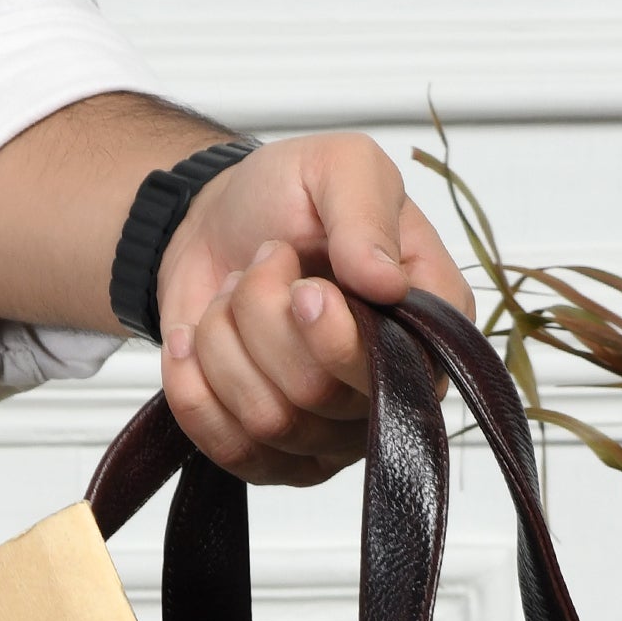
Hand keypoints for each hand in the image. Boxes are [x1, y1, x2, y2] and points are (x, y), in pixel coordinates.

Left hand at [154, 134, 472, 483]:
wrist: (216, 224)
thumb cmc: (288, 197)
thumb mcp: (337, 166)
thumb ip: (366, 213)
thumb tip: (387, 280)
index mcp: (429, 319)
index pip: (401, 370)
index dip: (335, 335)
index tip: (303, 285)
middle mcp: (391, 385)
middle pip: (319, 393)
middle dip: (261, 318)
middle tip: (259, 267)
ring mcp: (335, 430)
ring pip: (270, 422)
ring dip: (224, 344)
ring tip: (231, 297)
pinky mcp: (278, 455)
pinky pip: (232, 450)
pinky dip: (193, 389)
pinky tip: (192, 341)